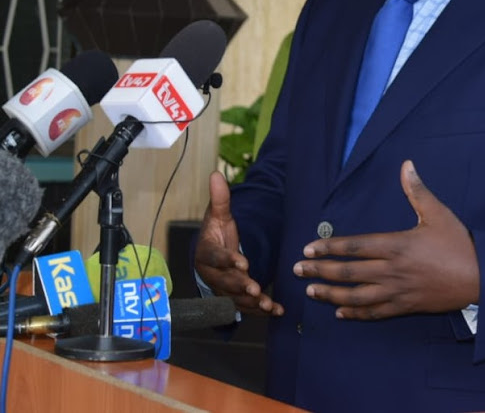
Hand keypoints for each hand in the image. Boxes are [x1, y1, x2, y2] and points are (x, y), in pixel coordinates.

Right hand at [195, 171, 283, 315]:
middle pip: (225, 282)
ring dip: (251, 302)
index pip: (215, 258)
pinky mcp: (236, 298)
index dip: (227, 260)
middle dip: (240, 285)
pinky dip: (262, 309)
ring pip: (236, 298)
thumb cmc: (216, 234)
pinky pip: (247, 306)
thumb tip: (215, 174)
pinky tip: (277, 310)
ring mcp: (224, 289)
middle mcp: (213, 275)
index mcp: (206, 254)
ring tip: (266, 303)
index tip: (242, 263)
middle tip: (253, 288)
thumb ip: (220, 198)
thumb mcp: (218, 215)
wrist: (213, 254)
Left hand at [293, 160, 478, 319]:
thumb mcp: (438, 213)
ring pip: (356, 296)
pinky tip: (340, 313)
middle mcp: (392, 270)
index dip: (329, 248)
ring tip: (311, 290)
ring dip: (331, 294)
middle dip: (320, 270)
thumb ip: (417, 190)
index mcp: (396, 245)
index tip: (309, 248)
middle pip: (349, 272)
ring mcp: (397, 291)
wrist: (482, 278)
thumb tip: (407, 164)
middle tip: (298, 269)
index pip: (355, 247)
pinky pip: (375, 313)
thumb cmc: (459, 243)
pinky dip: (356, 313)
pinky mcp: (406, 307)